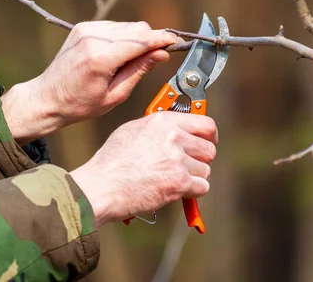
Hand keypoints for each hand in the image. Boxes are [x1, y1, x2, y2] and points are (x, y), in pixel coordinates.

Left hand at [1, 21, 179, 143]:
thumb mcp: (115, 94)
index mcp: (100, 58)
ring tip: (132, 62)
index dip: (162, 39)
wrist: (47, 97)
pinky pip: (115, 27)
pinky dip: (123, 38)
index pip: (141, 40)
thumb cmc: (80, 103)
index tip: (176, 42)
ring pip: (128, 26)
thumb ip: (139, 70)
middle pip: (137, 28)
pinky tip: (118, 55)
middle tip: (159, 57)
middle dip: (151, 40)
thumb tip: (161, 54)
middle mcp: (93, 38)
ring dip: (137, 39)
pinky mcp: (83, 27)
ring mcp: (86, 29)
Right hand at [69, 112, 217, 227]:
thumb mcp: (133, 131)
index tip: (208, 140)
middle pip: (209, 148)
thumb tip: (177, 128)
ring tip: (174, 179)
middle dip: (201, 159)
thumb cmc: (112, 161)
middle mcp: (173, 137)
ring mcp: (176, 160)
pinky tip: (175, 190)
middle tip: (189, 165)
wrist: (101, 187)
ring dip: (195, 177)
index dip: (210, 135)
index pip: (206, 123)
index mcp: (163, 121)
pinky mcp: (178, 182)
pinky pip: (203, 186)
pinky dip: (192, 192)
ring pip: (206, 169)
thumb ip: (159, 127)